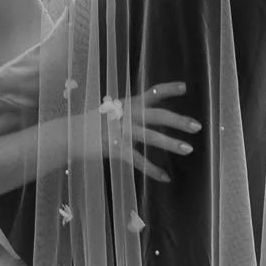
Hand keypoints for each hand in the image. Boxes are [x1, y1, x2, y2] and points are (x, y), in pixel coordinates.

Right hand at [69, 81, 198, 182]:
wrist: (68, 135)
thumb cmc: (91, 123)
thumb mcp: (111, 110)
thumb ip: (128, 110)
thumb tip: (147, 111)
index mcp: (127, 103)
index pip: (151, 93)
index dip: (168, 89)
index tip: (185, 88)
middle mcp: (127, 115)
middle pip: (157, 116)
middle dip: (178, 120)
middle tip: (197, 126)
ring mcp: (122, 131)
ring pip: (151, 137)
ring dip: (171, 143)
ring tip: (189, 149)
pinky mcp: (116, 148)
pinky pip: (138, 160)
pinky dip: (153, 170)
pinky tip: (166, 177)